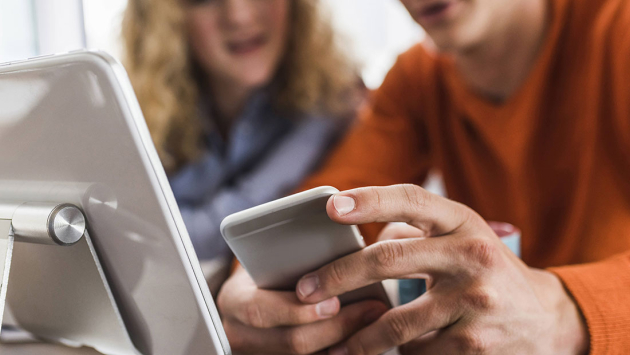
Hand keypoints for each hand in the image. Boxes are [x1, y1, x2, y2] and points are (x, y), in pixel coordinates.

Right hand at [217, 266, 388, 353]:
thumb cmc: (265, 270)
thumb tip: (336, 235)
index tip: (334, 301)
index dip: (299, 310)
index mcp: (235, 300)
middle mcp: (240, 333)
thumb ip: (291, 255)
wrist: (251, 297)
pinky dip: (341, 350)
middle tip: (371, 308)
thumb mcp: (267, 258)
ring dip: (347, 341)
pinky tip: (366, 335)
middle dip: (337, 327)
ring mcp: (258, 354)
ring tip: (377, 319)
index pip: (261, 311)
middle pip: (292, 341)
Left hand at [295, 185, 588, 354]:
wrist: (543, 317)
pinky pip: (417, 351)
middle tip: (305, 289)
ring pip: (396, 321)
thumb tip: (358, 237)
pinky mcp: (475, 343)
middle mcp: (471, 254)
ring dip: (358, 335)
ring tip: (334, 343)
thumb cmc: (482, 267)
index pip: (411, 200)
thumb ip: (414, 230)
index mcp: (462, 221)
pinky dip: (395, 354)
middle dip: (338, 276)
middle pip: (389, 259)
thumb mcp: (459, 236)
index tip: (331, 207)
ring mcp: (475, 300)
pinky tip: (381, 354)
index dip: (370, 200)